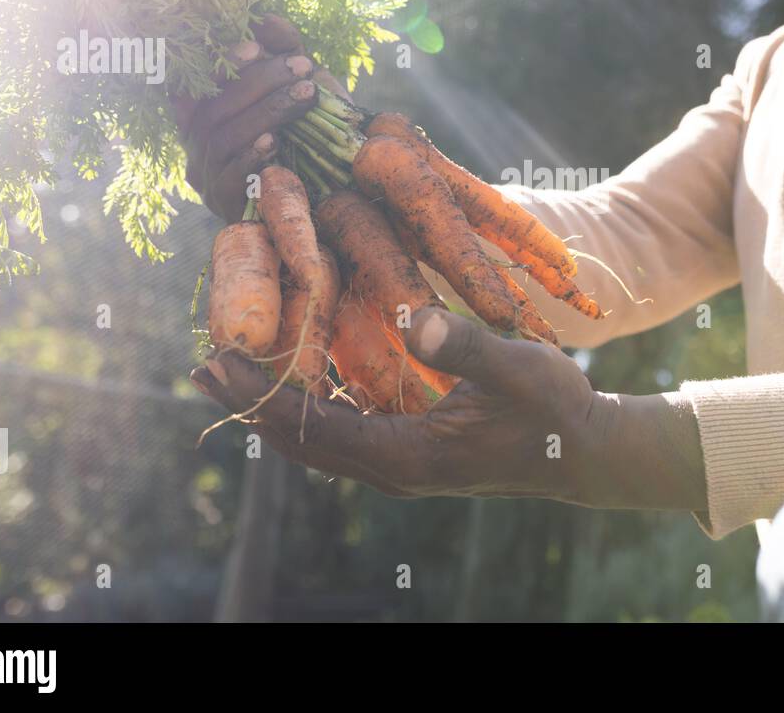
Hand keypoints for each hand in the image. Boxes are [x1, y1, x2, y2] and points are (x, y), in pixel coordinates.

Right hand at [172, 14, 351, 220]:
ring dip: (266, 112)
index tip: (254, 47)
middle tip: (302, 66)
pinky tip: (275, 141)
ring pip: (222, 138)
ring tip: (305, 94)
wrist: (326, 194)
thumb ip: (281, 52)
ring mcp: (204, 175)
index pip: (195, 82)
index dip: (220, 63)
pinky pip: (227, 178)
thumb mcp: (295, 86)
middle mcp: (194, 142)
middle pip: (214, 108)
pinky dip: (250, 156)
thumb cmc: (305, 132)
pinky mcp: (221, 204)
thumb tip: (267, 20)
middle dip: (259, 82)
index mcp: (202, 111)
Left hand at [191, 308, 608, 502]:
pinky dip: (309, 406)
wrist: (584, 454)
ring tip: (230, 373)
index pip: (316, 428)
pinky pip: (343, 432)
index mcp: (409, 453)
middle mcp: (394, 467)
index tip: (217, 362)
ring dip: (273, 407)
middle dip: (250, 403)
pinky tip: (296, 377)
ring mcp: (401, 463)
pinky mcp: (411, 451)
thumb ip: (469, 346)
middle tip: (199, 365)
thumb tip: (417, 318)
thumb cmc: (556, 410)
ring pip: (319, 440)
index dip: (263, 395)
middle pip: (303, 441)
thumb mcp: (520, 370)